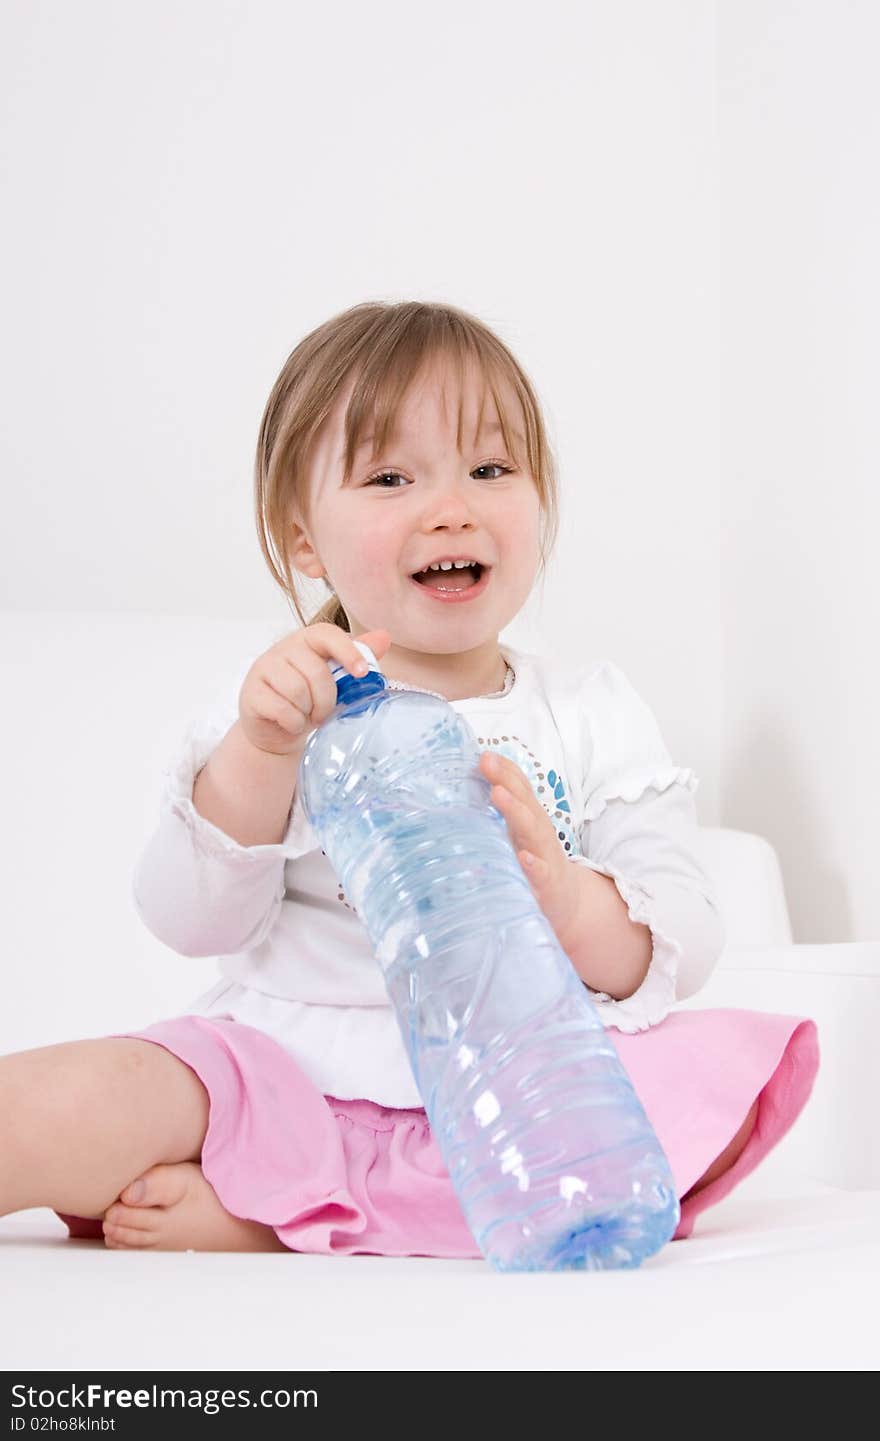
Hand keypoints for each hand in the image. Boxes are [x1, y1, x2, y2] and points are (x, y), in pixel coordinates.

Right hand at [239, 623, 391, 755]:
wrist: (276, 729)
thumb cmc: (308, 699)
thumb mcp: (335, 679)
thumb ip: (356, 656)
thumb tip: (384, 637)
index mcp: (307, 640)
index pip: (327, 634)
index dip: (347, 651)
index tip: (363, 672)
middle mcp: (283, 649)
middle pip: (316, 671)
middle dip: (326, 700)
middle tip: (324, 713)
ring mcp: (263, 669)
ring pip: (297, 690)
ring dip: (308, 712)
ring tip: (307, 717)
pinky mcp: (251, 693)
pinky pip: (281, 708)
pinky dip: (293, 722)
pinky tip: (292, 723)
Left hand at [478, 750, 584, 951]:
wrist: (568, 902)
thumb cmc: (535, 862)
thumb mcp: (520, 833)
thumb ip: (501, 811)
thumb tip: (471, 786)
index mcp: (529, 818)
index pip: (519, 787)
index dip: (504, 769)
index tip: (483, 753)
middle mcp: (538, 832)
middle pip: (524, 802)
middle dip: (507, 780)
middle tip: (486, 762)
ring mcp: (544, 857)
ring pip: (532, 830)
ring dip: (515, 810)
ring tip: (497, 794)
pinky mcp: (546, 885)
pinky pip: (540, 873)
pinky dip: (533, 864)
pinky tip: (523, 857)